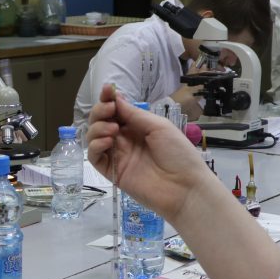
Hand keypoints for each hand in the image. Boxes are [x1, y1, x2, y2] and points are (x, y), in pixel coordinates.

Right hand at [87, 84, 207, 222]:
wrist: (185, 187)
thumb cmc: (178, 153)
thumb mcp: (159, 127)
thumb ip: (135, 115)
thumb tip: (116, 99)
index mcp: (138, 127)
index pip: (116, 111)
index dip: (109, 100)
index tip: (107, 90)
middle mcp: (125, 140)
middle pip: (101, 122)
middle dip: (100, 111)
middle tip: (109, 110)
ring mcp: (118, 156)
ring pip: (94, 137)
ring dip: (97, 127)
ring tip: (112, 129)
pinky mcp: (112, 173)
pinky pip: (95, 157)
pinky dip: (95, 146)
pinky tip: (107, 142)